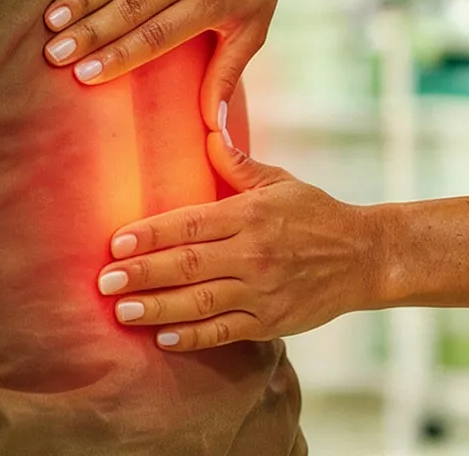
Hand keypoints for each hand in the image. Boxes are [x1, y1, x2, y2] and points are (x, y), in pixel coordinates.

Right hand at [42, 0, 309, 122]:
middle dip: (89, 32)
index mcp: (210, 3)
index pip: (156, 36)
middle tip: (54, 53)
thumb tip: (215, 129)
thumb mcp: (252, 31)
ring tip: (52, 19)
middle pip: (130, 7)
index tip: (85, 75)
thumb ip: (226, 76)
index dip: (119, 56)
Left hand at [95, 135, 382, 351]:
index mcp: (250, 215)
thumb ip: (237, 162)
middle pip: (187, 265)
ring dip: (157, 308)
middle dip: (142, 274)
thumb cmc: (315, 213)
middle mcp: (253, 254)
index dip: (150, 234)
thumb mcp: (279, 180)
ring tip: (121, 311)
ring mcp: (261, 292)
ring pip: (199, 303)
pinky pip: (224, 333)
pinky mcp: (270, 323)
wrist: (365, 257)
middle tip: (104, 281)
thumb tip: (208, 131)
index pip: (189, 223)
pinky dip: (192, 337)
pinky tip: (162, 336)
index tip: (116, 242)